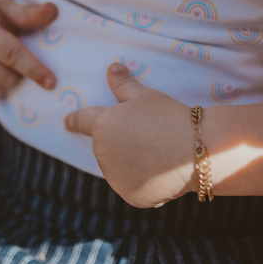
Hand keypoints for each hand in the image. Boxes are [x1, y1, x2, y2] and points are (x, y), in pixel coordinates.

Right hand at [0, 0, 57, 99]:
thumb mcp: (8, 6)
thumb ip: (29, 13)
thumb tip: (53, 10)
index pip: (12, 55)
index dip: (33, 69)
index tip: (51, 83)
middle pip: (6, 77)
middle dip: (18, 72)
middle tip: (15, 56)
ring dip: (6, 80)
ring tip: (1, 61)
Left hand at [64, 62, 195, 206]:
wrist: (195, 149)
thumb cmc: (169, 117)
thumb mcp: (146, 96)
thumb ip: (124, 85)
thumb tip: (111, 67)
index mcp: (103, 126)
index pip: (81, 121)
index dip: (74, 120)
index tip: (67, 122)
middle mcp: (103, 154)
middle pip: (106, 147)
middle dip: (120, 142)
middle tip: (148, 136)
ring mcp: (116, 178)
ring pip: (119, 169)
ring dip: (130, 163)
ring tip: (158, 154)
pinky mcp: (131, 196)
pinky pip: (134, 187)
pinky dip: (145, 182)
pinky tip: (162, 172)